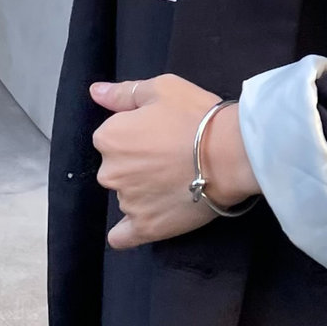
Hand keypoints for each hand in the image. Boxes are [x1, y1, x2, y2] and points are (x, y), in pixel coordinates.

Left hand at [89, 74, 261, 250]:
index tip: (161, 134)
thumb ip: (123, 93)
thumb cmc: (197, 117)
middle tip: (171, 157)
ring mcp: (127, 202)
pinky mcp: (146, 227)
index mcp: (109, 138)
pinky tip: (140, 223)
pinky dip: (127, 233)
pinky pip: (124, 236)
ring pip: (127, 197)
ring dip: (143, 191)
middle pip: (118, 168)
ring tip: (177, 182)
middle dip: (138, 164)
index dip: (137, 134)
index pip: (112, 137)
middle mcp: (110, 172)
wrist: (230, 154)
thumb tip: (95, 92)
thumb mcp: (162, 89)